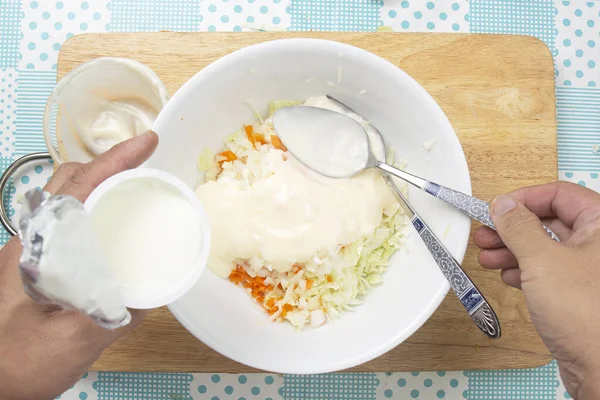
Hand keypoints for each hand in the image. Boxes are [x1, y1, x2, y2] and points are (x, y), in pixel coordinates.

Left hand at [0, 132, 158, 399]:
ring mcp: (31, 251)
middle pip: (68, 180)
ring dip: (98, 183)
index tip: (147, 142)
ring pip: (65, 197)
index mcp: (37, 248)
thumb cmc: (18, 363)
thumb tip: (149, 294)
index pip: (77, 186)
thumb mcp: (73, 342)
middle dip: (107, 163)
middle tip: (144, 166)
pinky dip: (93, 209)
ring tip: (133, 191)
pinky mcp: (36, 265)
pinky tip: (112, 232)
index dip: (114, 159)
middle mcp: (31, 241)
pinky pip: (67, 221)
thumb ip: (113, 317)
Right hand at [474, 182, 599, 399]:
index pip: (560, 194)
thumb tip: (503, 204)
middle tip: (485, 233)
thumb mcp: (542, 260)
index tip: (497, 208)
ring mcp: (589, 268)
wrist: (599, 367)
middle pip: (549, 220)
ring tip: (486, 257)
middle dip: (512, 227)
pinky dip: (524, 269)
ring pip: (545, 246)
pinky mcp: (579, 291)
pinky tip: (507, 275)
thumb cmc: (585, 314)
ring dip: (512, 249)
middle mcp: (598, 244)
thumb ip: (518, 227)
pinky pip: (547, 269)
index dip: (524, 198)